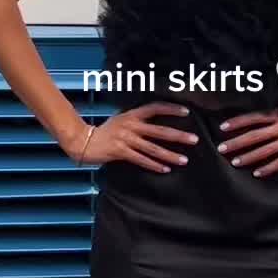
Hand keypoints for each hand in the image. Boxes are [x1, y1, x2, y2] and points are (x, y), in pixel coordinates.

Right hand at [70, 105, 197, 173]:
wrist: (83, 141)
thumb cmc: (104, 132)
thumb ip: (136, 121)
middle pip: (160, 131)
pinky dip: (154, 165)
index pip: (155, 108)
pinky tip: (165, 169)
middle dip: (178, 136)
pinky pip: (141, 160)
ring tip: (184, 160)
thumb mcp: (120, 120)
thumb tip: (153, 122)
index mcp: (132, 115)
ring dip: (170, 155)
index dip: (171, 110)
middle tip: (194, 140)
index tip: (187, 112)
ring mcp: (125, 139)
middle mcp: (131, 125)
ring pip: (153, 148)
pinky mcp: (120, 152)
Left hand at [216, 97, 277, 176]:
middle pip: (256, 135)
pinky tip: (258, 173)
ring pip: (266, 150)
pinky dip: (269, 168)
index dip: (239, 122)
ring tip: (235, 162)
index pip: (256, 117)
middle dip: (237, 142)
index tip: (224, 127)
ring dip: (249, 156)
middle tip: (222, 148)